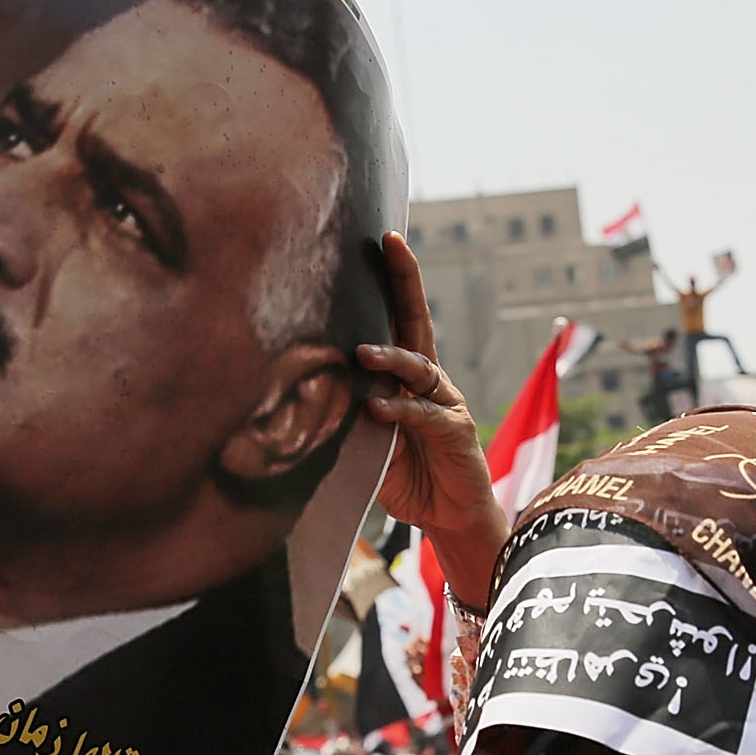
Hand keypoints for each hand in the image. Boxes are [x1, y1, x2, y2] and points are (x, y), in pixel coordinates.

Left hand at [355, 233, 507, 603]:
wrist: (447, 517)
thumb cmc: (402, 477)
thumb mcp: (366, 440)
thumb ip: (347, 414)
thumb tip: (299, 392)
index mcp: (405, 376)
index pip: (398, 318)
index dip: (393, 279)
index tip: (381, 237)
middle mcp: (428, 379)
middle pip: (417, 320)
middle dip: (405, 280)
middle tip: (392, 244)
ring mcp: (445, 401)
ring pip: (419, 366)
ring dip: (390, 357)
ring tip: (361, 354)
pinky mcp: (456, 430)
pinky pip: (425, 413)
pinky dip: (401, 410)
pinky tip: (378, 408)